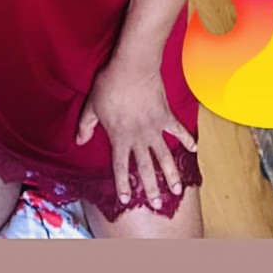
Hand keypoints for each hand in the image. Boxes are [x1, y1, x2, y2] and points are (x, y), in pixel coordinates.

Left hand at [75, 58, 196, 208]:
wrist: (132, 67)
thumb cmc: (110, 85)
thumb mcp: (92, 106)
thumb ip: (85, 125)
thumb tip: (78, 142)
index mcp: (119, 137)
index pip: (120, 166)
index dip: (123, 183)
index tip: (127, 199)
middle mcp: (138, 137)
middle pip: (145, 167)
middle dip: (151, 188)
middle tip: (157, 205)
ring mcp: (154, 127)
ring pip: (164, 156)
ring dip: (170, 174)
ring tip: (177, 190)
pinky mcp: (166, 116)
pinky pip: (178, 130)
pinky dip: (186, 139)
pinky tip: (194, 150)